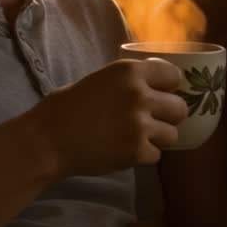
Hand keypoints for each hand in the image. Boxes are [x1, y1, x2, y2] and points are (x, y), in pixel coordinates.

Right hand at [29, 58, 186, 176]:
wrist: (46, 140)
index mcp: (130, 71)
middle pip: (180, 107)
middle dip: (169, 116)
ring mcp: (140, 125)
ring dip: (159, 138)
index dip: (170, 87)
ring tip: (138, 138)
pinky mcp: (136, 152)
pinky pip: (156, 155)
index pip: (174, 75)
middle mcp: (139, 95)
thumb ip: (128, 81)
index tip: (163, 94)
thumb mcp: (100, 79)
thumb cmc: (66, 107)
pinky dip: (144, 156)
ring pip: (173, 134)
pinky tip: (126, 151)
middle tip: (153, 121)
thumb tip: (155, 84)